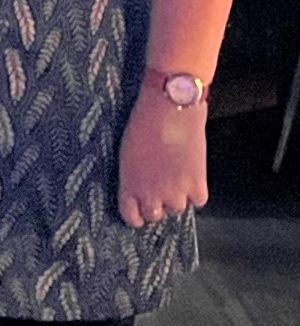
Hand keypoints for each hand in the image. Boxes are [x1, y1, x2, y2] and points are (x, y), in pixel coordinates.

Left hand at [117, 89, 208, 225]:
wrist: (170, 109)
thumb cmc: (143, 124)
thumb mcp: (127, 155)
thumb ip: (134, 177)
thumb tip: (141, 186)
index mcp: (129, 186)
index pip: (132, 217)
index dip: (138, 215)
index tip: (141, 210)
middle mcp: (151, 195)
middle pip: (156, 215)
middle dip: (158, 204)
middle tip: (162, 187)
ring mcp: (175, 192)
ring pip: (178, 208)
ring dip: (179, 196)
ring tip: (177, 175)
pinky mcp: (197, 185)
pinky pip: (199, 200)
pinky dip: (197, 191)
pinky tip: (191, 174)